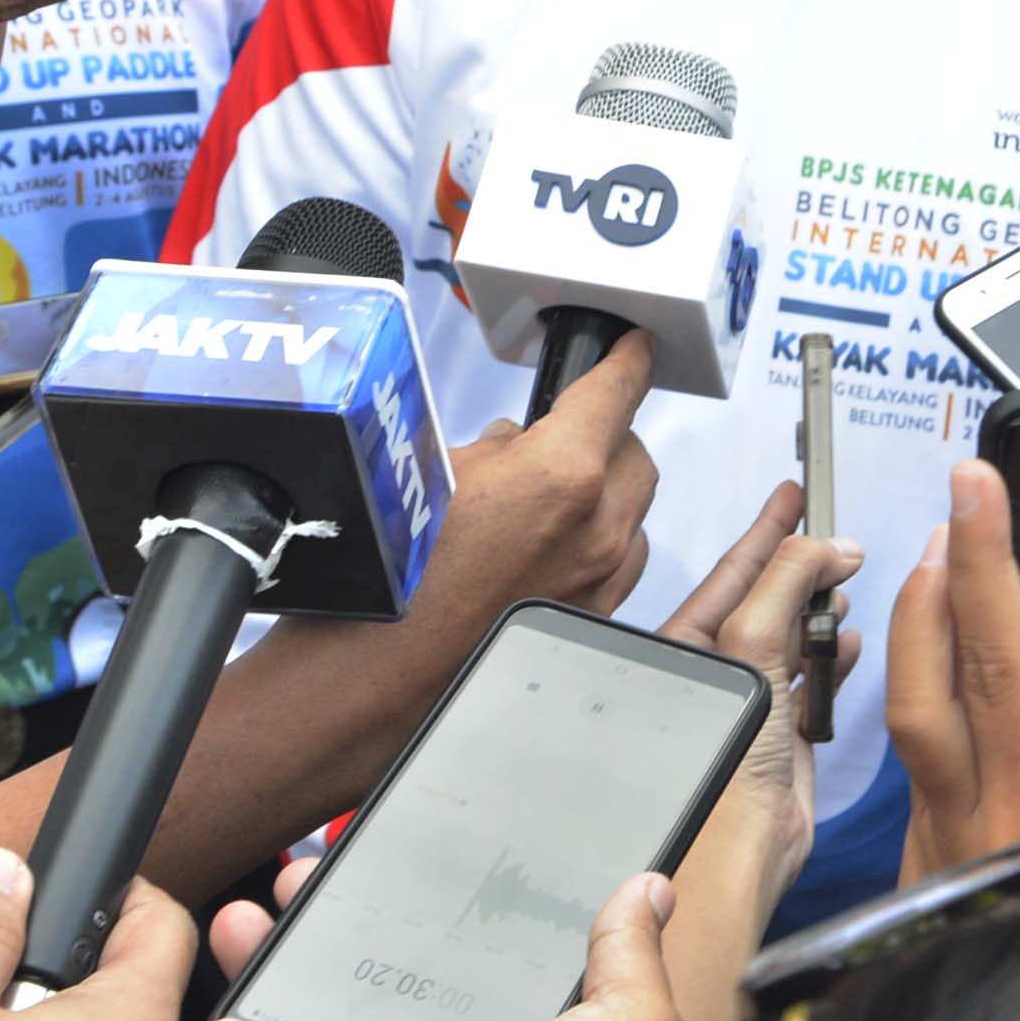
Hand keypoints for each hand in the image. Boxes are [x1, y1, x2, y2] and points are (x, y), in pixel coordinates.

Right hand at [411, 333, 659, 627]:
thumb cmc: (398, 577)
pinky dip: (601, 542)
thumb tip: (516, 443)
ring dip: (606, 494)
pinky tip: (553, 548)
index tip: (635, 348)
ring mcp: (602, 578)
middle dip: (606, 437)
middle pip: (634, 453)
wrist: (384, 672)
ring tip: (548, 501)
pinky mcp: (595, 616)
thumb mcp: (438, 474)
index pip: (616, 392)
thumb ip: (496, 449)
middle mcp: (597, 527)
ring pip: (634, 510)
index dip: (628, 361)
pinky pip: (623, 560)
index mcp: (562, 474)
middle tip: (561, 438)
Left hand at [659, 484, 860, 915]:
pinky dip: (835, 657)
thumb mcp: (750, 645)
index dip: (768, 529)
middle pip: (767, 598)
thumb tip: (828, 544)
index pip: (734, 570)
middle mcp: (716, 671)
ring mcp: (752, 703)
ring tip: (844, 587)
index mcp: (686, 644)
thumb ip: (785, 584)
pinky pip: (815, 680)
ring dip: (822, 610)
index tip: (793, 493)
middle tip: (838, 540)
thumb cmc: (719, 759)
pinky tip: (848, 642)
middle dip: (803, 568)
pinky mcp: (784, 736)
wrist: (742, 843)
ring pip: (793, 637)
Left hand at [888, 460, 1019, 886]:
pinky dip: (910, 652)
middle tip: (977, 485)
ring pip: (918, 706)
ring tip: (950, 528)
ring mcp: (950, 822)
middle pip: (995, 694)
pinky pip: (902, 724)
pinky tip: (924, 598)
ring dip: (929, 605)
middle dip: (985, 580)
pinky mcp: (912, 821)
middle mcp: (1012, 826)